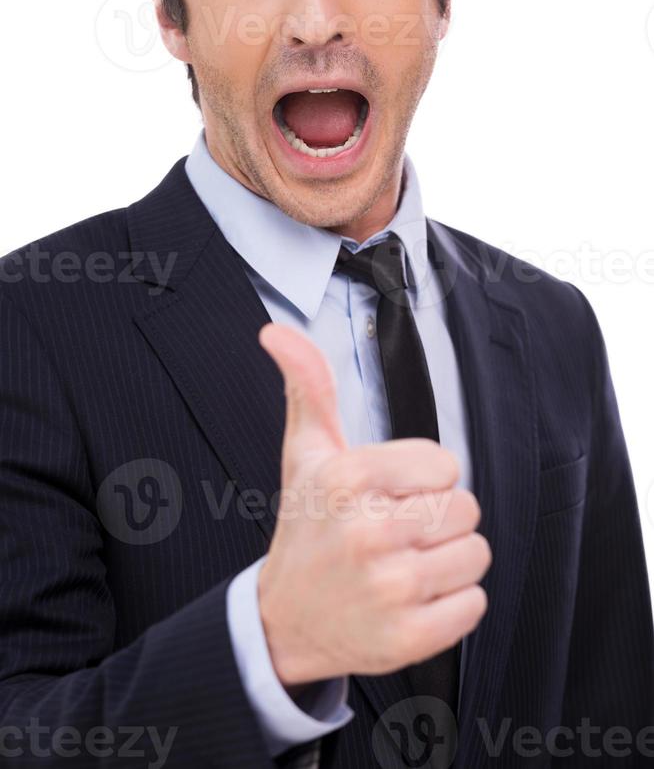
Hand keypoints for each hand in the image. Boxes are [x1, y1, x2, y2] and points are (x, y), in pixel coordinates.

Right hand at [257, 322, 490, 686]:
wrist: (286, 620)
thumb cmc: (306, 528)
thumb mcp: (304, 453)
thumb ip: (308, 387)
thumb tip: (277, 332)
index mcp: (348, 480)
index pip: (446, 465)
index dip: (425, 479)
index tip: (391, 494)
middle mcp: (369, 534)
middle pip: (465, 508)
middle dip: (437, 518)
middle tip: (396, 532)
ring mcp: (389, 590)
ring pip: (476, 554)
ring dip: (449, 560)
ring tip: (405, 564)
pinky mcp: (408, 638)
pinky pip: (474, 603)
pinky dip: (452, 603)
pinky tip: (412, 598)